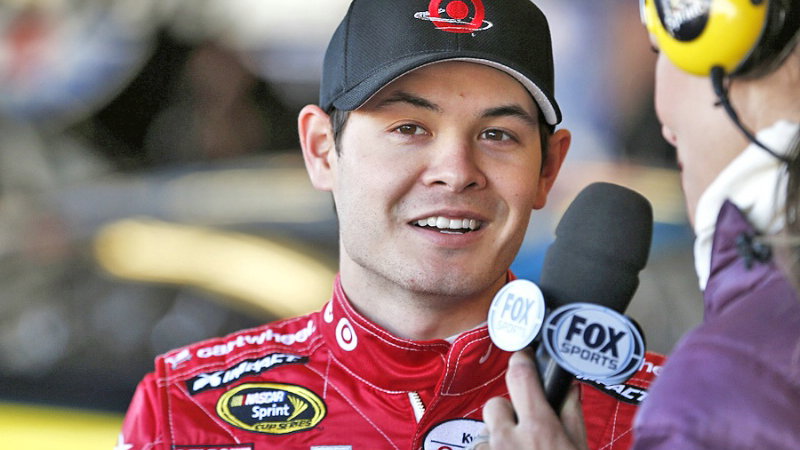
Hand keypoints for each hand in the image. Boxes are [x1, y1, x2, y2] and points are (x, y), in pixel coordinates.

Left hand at [473, 350, 587, 449]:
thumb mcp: (579, 448)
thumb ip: (571, 415)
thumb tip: (568, 387)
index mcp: (538, 430)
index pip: (520, 376)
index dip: (522, 360)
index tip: (524, 356)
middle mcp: (508, 440)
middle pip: (496, 404)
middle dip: (508, 411)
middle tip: (526, 429)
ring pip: (487, 429)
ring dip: (501, 437)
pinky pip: (482, 448)